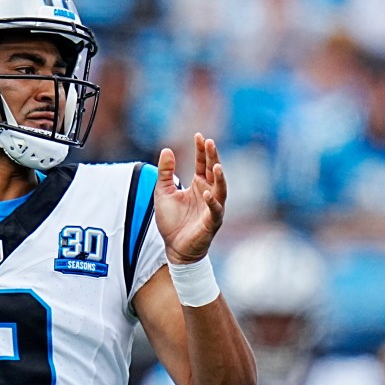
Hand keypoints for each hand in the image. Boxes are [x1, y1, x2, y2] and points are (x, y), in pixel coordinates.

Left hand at [154, 133, 225, 263]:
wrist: (175, 248)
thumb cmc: (172, 221)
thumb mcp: (163, 192)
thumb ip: (165, 173)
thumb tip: (167, 149)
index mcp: (198, 185)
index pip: (202, 164)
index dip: (202, 150)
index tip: (199, 136)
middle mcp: (209, 193)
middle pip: (213, 172)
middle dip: (212, 158)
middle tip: (209, 142)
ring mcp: (212, 208)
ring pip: (220, 190)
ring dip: (219, 178)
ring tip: (216, 165)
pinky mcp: (212, 222)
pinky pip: (215, 211)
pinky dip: (212, 202)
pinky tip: (206, 193)